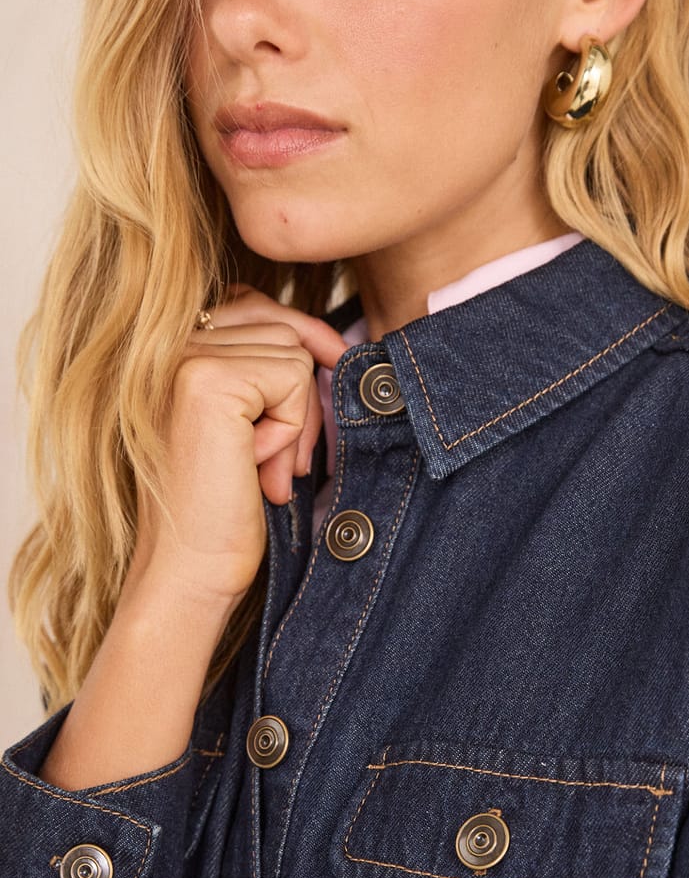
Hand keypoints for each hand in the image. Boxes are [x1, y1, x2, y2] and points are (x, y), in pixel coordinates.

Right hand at [134, 287, 347, 605]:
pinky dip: (291, 429)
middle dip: (299, 399)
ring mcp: (184, 357)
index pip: (258, 307)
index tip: (315, 396)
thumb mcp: (251, 427)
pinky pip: (294, 377)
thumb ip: (269, 372)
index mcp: (170, 349)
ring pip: (294, 352)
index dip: (300, 346)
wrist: (190, 569)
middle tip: (274, 462)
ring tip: (258, 467)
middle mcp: (169, 343)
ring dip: (295, 419)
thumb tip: (330, 342)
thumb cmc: (222, 509)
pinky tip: (254, 467)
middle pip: (283, 327)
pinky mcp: (208, 379)